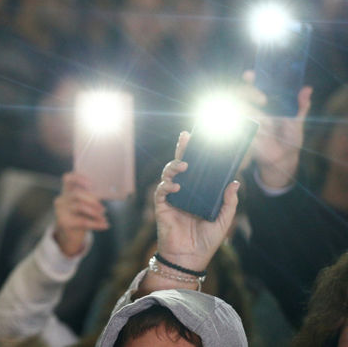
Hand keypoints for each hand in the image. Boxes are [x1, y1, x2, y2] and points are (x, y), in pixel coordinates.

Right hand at [53, 172, 108, 256]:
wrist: (69, 237)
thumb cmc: (79, 217)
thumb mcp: (83, 206)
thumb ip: (89, 198)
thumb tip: (105, 193)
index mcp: (66, 192)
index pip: (67, 178)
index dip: (79, 178)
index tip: (91, 184)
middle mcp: (61, 200)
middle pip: (76, 194)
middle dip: (92, 200)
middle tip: (103, 209)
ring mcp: (60, 211)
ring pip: (80, 207)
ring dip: (95, 213)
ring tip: (104, 218)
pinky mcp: (64, 223)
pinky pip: (82, 221)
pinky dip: (96, 224)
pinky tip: (105, 225)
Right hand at [154, 132, 239, 272]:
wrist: (190, 258)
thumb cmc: (207, 241)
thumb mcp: (224, 220)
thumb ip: (229, 201)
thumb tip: (235, 181)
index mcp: (198, 193)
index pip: (197, 169)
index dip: (196, 154)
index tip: (199, 138)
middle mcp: (184, 192)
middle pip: (180, 165)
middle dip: (182, 150)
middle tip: (186, 137)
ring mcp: (172, 198)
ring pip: (169, 174)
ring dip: (174, 167)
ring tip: (184, 166)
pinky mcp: (162, 206)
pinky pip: (161, 191)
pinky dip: (167, 186)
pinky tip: (176, 187)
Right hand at [240, 71, 311, 187]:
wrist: (283, 159)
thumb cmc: (290, 138)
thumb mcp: (298, 121)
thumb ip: (301, 105)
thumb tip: (308, 89)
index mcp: (264, 104)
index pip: (251, 86)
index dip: (248, 79)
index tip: (250, 74)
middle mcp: (251, 109)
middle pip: (239, 93)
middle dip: (248, 91)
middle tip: (263, 99)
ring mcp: (243, 121)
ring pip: (236, 107)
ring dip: (248, 111)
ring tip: (263, 122)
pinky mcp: (239, 133)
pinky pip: (235, 126)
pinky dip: (244, 127)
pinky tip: (255, 132)